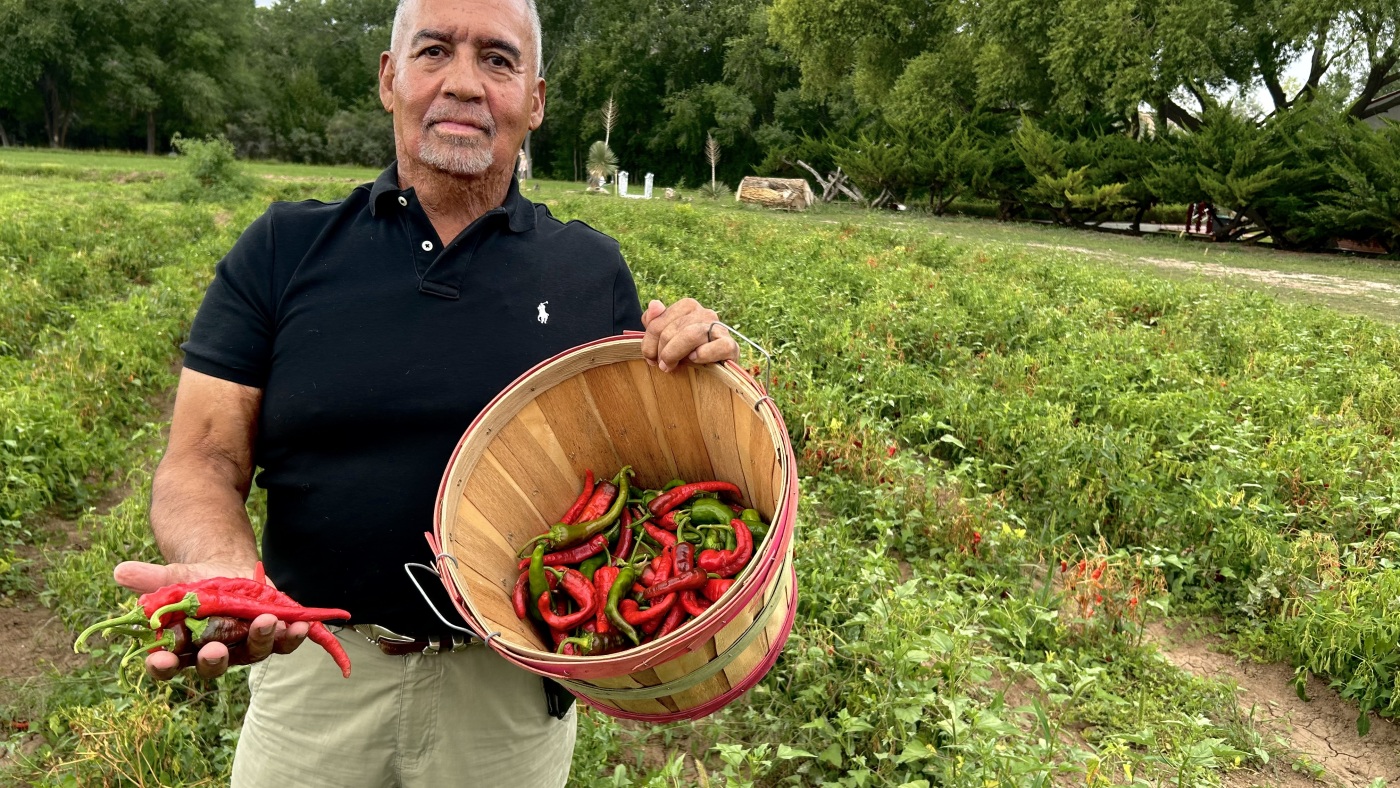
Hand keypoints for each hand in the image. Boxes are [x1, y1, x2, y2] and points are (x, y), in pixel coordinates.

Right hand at [113, 560, 309, 680]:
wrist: (229, 570)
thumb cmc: (195, 581)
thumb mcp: (175, 577)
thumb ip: (152, 579)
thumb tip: (121, 571)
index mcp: (181, 647)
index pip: (166, 665)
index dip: (162, 666)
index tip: (159, 660)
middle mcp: (213, 654)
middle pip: (212, 665)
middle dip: (214, 659)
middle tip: (216, 650)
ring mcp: (243, 647)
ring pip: (251, 653)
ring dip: (261, 640)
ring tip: (268, 623)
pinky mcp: (270, 636)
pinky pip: (282, 642)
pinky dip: (292, 636)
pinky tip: (300, 625)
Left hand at [640, 298, 739, 372]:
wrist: (713, 372)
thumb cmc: (686, 353)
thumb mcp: (666, 338)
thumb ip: (655, 321)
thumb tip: (654, 304)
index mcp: (688, 306)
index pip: (659, 320)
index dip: (649, 341)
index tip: (649, 357)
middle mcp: (705, 313)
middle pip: (673, 328)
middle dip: (661, 350)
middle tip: (660, 366)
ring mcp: (720, 328)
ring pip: (691, 334)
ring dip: (675, 353)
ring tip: (669, 367)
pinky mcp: (731, 346)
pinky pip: (717, 346)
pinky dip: (703, 354)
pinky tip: (696, 361)